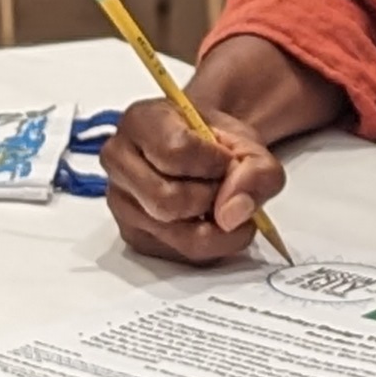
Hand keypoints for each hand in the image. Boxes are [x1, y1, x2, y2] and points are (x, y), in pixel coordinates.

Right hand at [104, 98, 285, 265]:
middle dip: (213, 199)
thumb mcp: (248, 142)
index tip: (228, 160)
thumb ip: (256, 169)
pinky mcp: (134, 237)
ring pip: (179, 235)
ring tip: (222, 205)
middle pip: (169, 201)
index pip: (175, 152)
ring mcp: (121, 203)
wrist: (203, 154)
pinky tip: (210, 221)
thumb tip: (233, 213)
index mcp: (140, 121)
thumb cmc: (215, 143)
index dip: (214, 163)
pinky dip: (212, 244)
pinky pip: (183, 255)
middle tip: (227, 187)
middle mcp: (119, 162)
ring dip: (217, 227)